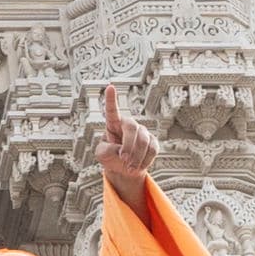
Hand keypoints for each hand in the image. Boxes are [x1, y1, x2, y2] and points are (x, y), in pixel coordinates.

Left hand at [97, 83, 157, 204]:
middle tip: (124, 160)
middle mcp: (129, 124)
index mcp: (113, 124)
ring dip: (137, 156)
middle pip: (132, 127)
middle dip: (128, 145)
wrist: (124, 168)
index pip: (112, 110)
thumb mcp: (101, 154)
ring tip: (129, 168)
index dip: (111, 99)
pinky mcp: (153, 141)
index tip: (110, 87)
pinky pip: (153, 148)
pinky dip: (145, 160)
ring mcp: (142, 132)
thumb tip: (121, 150)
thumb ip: (106, 150)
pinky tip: (138, 167)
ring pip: (144, 140)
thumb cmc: (110, 157)